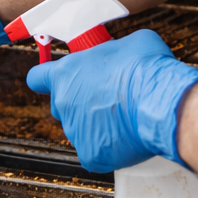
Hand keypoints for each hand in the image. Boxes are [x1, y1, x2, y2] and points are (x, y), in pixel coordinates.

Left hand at [26, 30, 197, 172]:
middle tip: (107, 97)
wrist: (160, 101)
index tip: (51, 82)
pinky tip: (128, 135)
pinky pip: (97, 152)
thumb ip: (114, 52)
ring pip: (82, 129)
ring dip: (98, 125)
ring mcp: (76, 131)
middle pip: (63, 105)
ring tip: (126, 116)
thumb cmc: (145, 68)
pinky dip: (110, 147)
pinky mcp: (91, 155)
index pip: (38, 78)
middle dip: (80, 102)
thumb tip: (122, 56)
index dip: (46, 79)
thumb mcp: (130, 43)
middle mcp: (64, 103)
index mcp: (66, 73)